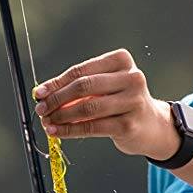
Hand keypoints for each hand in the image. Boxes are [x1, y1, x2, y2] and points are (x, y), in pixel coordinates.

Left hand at [35, 50, 174, 159]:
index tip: (39, 93)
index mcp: (122, 61)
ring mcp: (133, 101)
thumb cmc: (121, 101)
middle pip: (84, 87)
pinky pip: (92, 127)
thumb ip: (79, 86)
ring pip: (87, 108)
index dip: (57, 83)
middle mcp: (131, 78)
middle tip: (41, 109)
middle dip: (57, 99)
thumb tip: (44, 94)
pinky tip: (57, 132)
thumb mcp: (105, 86)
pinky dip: (70, 130)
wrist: (152, 125)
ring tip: (47, 121)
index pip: (82, 71)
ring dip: (61, 116)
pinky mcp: (129, 125)